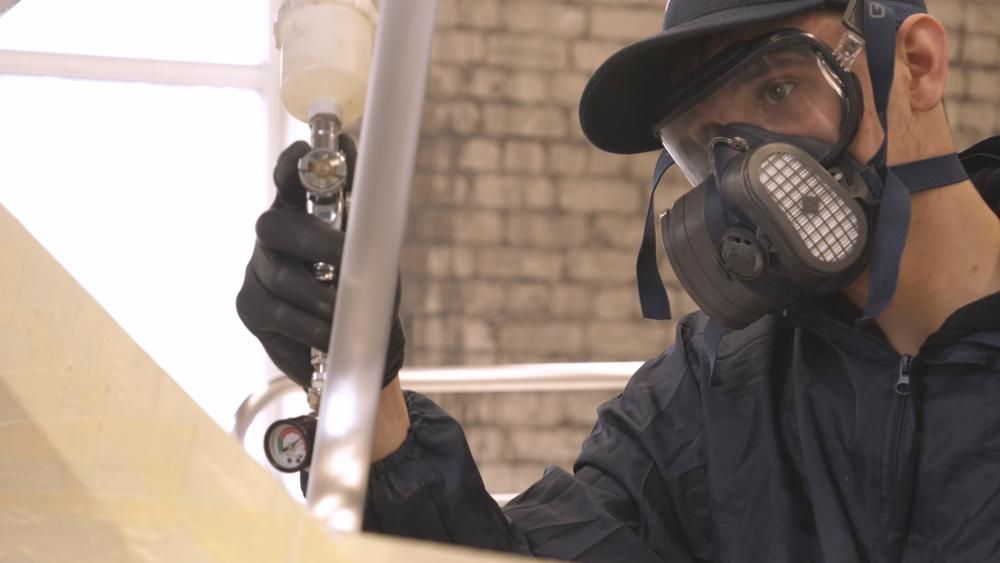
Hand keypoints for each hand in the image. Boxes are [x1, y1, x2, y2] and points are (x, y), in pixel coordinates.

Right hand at [236, 137, 404, 388]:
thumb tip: (380, 202)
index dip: (294, 163)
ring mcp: (257, 270)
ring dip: (319, 295)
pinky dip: (310, 327)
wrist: (351, 343)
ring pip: (280, 276)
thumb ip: (370, 228)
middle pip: (274, 225)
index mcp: (302, 211)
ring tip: (346, 311)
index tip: (307, 150)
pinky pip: (279, 315)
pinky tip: (329, 337)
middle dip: (313, 241)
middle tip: (345, 256)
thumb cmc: (361, 287)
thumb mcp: (374, 254)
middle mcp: (274, 235)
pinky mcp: (251, 306)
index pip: (291, 178)